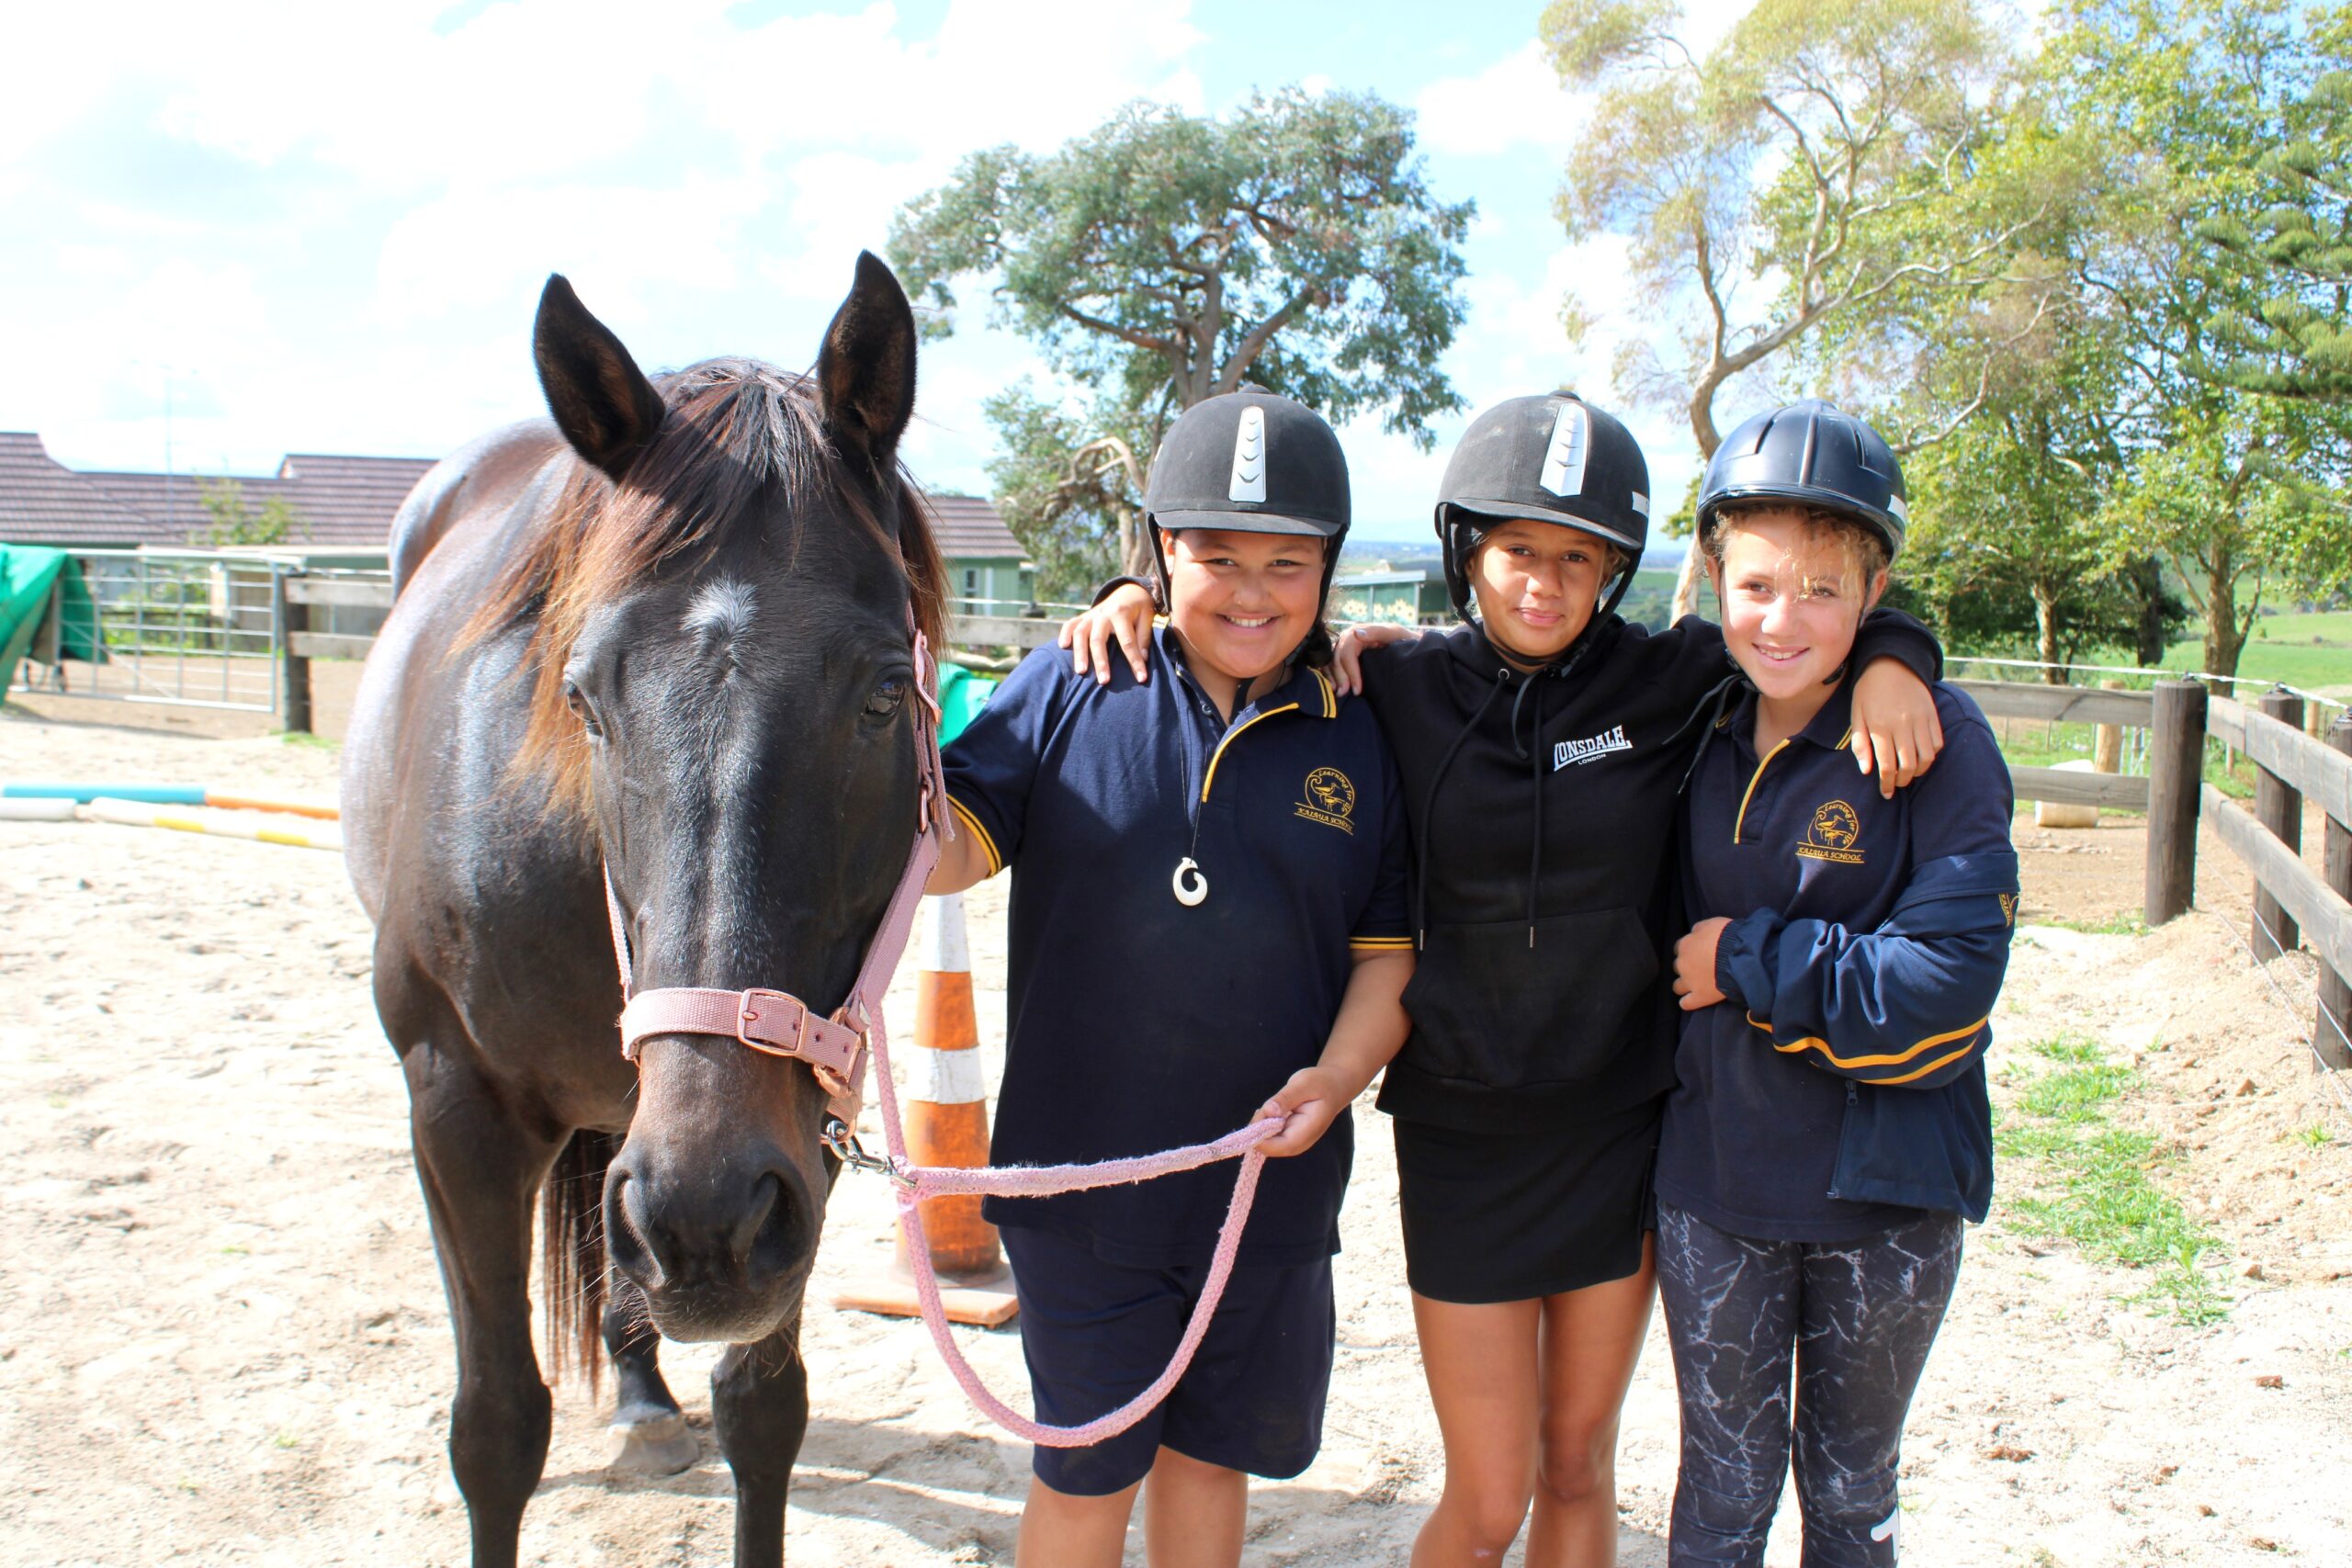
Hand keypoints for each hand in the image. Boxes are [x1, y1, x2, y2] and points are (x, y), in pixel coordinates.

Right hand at [1055, 584, 1156, 684]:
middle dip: (1101, 662)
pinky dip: (1064, 633)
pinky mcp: (1083, 617)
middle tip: (1104, 681)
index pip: (1128, 641)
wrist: (1129, 591)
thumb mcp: (1147, 618)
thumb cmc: (1140, 608)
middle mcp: (1103, 613)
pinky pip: (1070, 624)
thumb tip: (1143, 659)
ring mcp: (1091, 615)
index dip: (1135, 661)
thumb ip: (1144, 637)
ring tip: (1080, 672)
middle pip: (1098, 639)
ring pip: (1080, 633)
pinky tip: (1062, 647)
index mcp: (1121, 613)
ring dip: (1079, 653)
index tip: (1141, 678)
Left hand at [1254, 1066, 1352, 1156]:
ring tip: (1274, 1105)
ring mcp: (1295, 1142)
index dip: (1262, 1138)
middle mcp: (1301, 1142)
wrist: (1334, 1087)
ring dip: (1261, 1126)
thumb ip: (1286, 1098)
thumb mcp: (1303, 1084)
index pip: (1280, 1146)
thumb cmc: (1320, 1083)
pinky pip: (1270, 1137)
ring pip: (1267, 1143)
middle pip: (1270, 1148)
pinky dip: (1265, 1124)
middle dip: (1259, 1130)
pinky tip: (1274, 1110)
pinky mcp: (1289, 1137)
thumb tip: (1268, 1111)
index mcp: (1307, 1131)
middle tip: (1265, 1106)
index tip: (1258, 1114)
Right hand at [1331, 621, 1420, 694]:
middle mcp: (1349, 637)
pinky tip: (1333, 687)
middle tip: (1344, 694)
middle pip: (1336, 656)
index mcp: (1360, 631)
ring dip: (1332, 677)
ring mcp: (1346, 647)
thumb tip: (1357, 633)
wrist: (1410, 648)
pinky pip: (1330, 664)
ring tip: (1339, 693)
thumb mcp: (1397, 635)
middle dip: (1340, 676)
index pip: (1347, 650)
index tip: (1357, 690)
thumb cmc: (1406, 642)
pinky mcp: (1345, 656)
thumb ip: (1378, 632)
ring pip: (1330, 660)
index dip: (1350, 670)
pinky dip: (1329, 675)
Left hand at [1672, 917, 1730, 1011]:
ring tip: (1696, 985)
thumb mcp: (1712, 923)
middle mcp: (1683, 964)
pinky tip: (1692, 1001)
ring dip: (1684, 985)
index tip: (1699, 952)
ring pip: (1678, 986)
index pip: (1680, 948)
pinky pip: (1686, 1003)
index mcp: (1685, 945)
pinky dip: (1688, 1002)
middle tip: (1702, 968)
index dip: (1690, 951)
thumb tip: (1694, 933)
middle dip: (1688, 967)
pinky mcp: (1699, 996)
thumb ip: (1699, 929)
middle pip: (1679, 967)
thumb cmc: (1727, 936)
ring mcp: (1689, 982)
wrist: (1739, 955)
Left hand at [1849, 658, 1944, 798]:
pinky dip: (1931, 755)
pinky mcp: (1933, 715)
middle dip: (1903, 781)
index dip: (1887, 784)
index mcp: (1881, 727)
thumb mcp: (1856, 715)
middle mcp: (1903, 725)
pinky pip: (1937, 742)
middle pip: (1908, 765)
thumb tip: (1866, 770)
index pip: (1887, 766)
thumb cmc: (1868, 691)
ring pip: (1927, 757)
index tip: (1886, 793)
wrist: (1892, 663)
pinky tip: (1920, 756)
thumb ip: (1860, 743)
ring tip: (1909, 773)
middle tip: (1897, 785)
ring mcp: (1921, 720)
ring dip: (1918, 771)